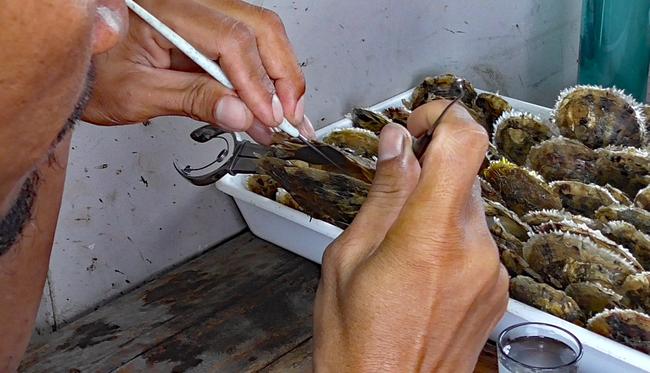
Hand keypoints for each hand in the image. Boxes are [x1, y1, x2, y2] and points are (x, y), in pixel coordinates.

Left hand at [82, 0, 312, 144]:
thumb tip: (240, 114)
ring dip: (280, 75)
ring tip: (285, 115)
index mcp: (166, 9)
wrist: (75, 62)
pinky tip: (271, 101)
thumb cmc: (92, 71)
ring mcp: (201, 11)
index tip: (268, 118)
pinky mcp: (206, 27)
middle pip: (259, 27)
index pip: (231, 41)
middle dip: (282, 77)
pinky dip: (265, 75)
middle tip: (290, 118)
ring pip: (261, 31)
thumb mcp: (136, 93)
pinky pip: (248, 43)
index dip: (257, 84)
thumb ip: (192, 100)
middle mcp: (190, 1)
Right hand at [313, 101, 508, 371]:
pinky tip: (419, 272)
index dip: (445, 116)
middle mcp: (473, 250)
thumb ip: (381, 195)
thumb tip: (396, 144)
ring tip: (399, 249)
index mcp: (428, 236)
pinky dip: (450, 240)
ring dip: (436, 209)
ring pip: (467, 207)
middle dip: (427, 172)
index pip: (465, 142)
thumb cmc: (357, 344)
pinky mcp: (497, 289)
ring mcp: (491, 272)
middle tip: (391, 193)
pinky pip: (476, 241)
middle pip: (462, 173)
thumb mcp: (348, 260)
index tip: (421, 123)